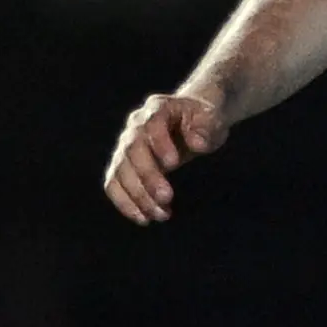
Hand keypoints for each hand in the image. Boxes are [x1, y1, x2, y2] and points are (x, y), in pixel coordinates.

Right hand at [104, 91, 227, 224]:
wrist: (191, 120)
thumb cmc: (203, 119)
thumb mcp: (212, 119)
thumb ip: (206, 129)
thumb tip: (196, 143)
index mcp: (158, 108)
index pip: (151, 123)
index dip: (159, 143)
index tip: (174, 163)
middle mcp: (135, 126)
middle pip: (132, 150)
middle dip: (147, 176)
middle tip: (167, 197)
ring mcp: (126, 145)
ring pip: (120, 171)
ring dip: (137, 195)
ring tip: (160, 215)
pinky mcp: (124, 165)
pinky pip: (114, 184)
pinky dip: (125, 203)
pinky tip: (144, 218)